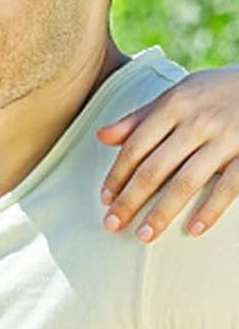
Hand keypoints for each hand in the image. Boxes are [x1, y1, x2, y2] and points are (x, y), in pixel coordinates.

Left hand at [98, 66, 238, 239]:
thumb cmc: (217, 92)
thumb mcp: (180, 94)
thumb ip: (141, 118)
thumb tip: (102, 137)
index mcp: (175, 105)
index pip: (136, 147)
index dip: (117, 175)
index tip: (105, 199)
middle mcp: (198, 122)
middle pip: (154, 169)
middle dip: (130, 200)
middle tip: (112, 224)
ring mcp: (226, 138)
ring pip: (186, 182)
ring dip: (162, 212)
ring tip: (144, 236)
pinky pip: (228, 187)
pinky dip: (210, 209)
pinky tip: (194, 229)